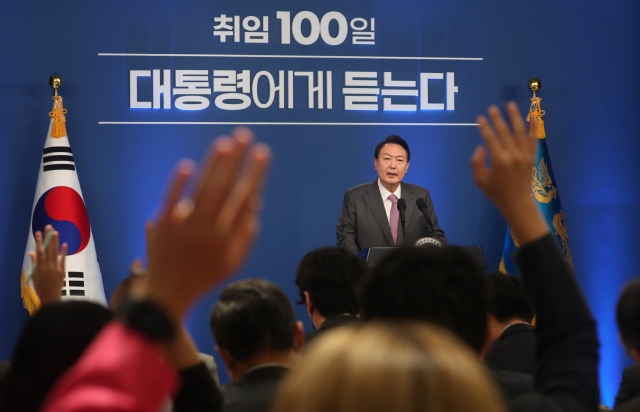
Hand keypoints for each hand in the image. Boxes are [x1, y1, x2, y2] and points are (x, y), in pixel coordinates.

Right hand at [29, 225, 67, 305]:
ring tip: (55, 232)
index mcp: (39, 267)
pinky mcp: (62, 271)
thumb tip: (32, 252)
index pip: (39, 251)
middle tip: (49, 227)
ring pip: (55, 252)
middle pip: (48, 249)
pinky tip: (65, 244)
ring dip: (55, 242)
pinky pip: (63, 260)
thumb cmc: (41, 286)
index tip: (38, 232)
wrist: (50, 297)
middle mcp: (47, 266)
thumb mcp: (35, 275)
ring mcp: (55, 268)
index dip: (39, 241)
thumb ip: (35, 263)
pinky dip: (64, 252)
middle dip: (48, 238)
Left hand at [140, 127, 270, 318]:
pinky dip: (179, 183)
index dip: (255, 173)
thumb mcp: (233, 261)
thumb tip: (256, 202)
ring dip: (214, 165)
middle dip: (236, 160)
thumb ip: (246, 233)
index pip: (245, 197)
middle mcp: (208, 229)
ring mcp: (184, 225)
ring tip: (225, 142)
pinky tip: (188, 165)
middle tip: (245, 135)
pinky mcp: (164, 224)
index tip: (263, 153)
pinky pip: (171, 200)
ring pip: (202, 189)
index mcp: (227, 237)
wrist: (168, 293)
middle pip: (225, 188)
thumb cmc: (206, 275)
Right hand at [471, 102, 548, 244]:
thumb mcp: (479, 180)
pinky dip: (534, 128)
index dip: (484, 127)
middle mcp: (513, 156)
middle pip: (504, 133)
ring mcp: (524, 156)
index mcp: (499, 161)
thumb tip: (481, 147)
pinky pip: (533, 140)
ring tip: (510, 105)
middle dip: (497, 119)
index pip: (491, 139)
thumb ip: (476, 163)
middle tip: (492, 108)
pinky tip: (534, 117)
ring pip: (520, 132)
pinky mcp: (531, 157)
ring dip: (515, 117)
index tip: (479, 118)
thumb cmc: (496, 193)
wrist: (517, 203)